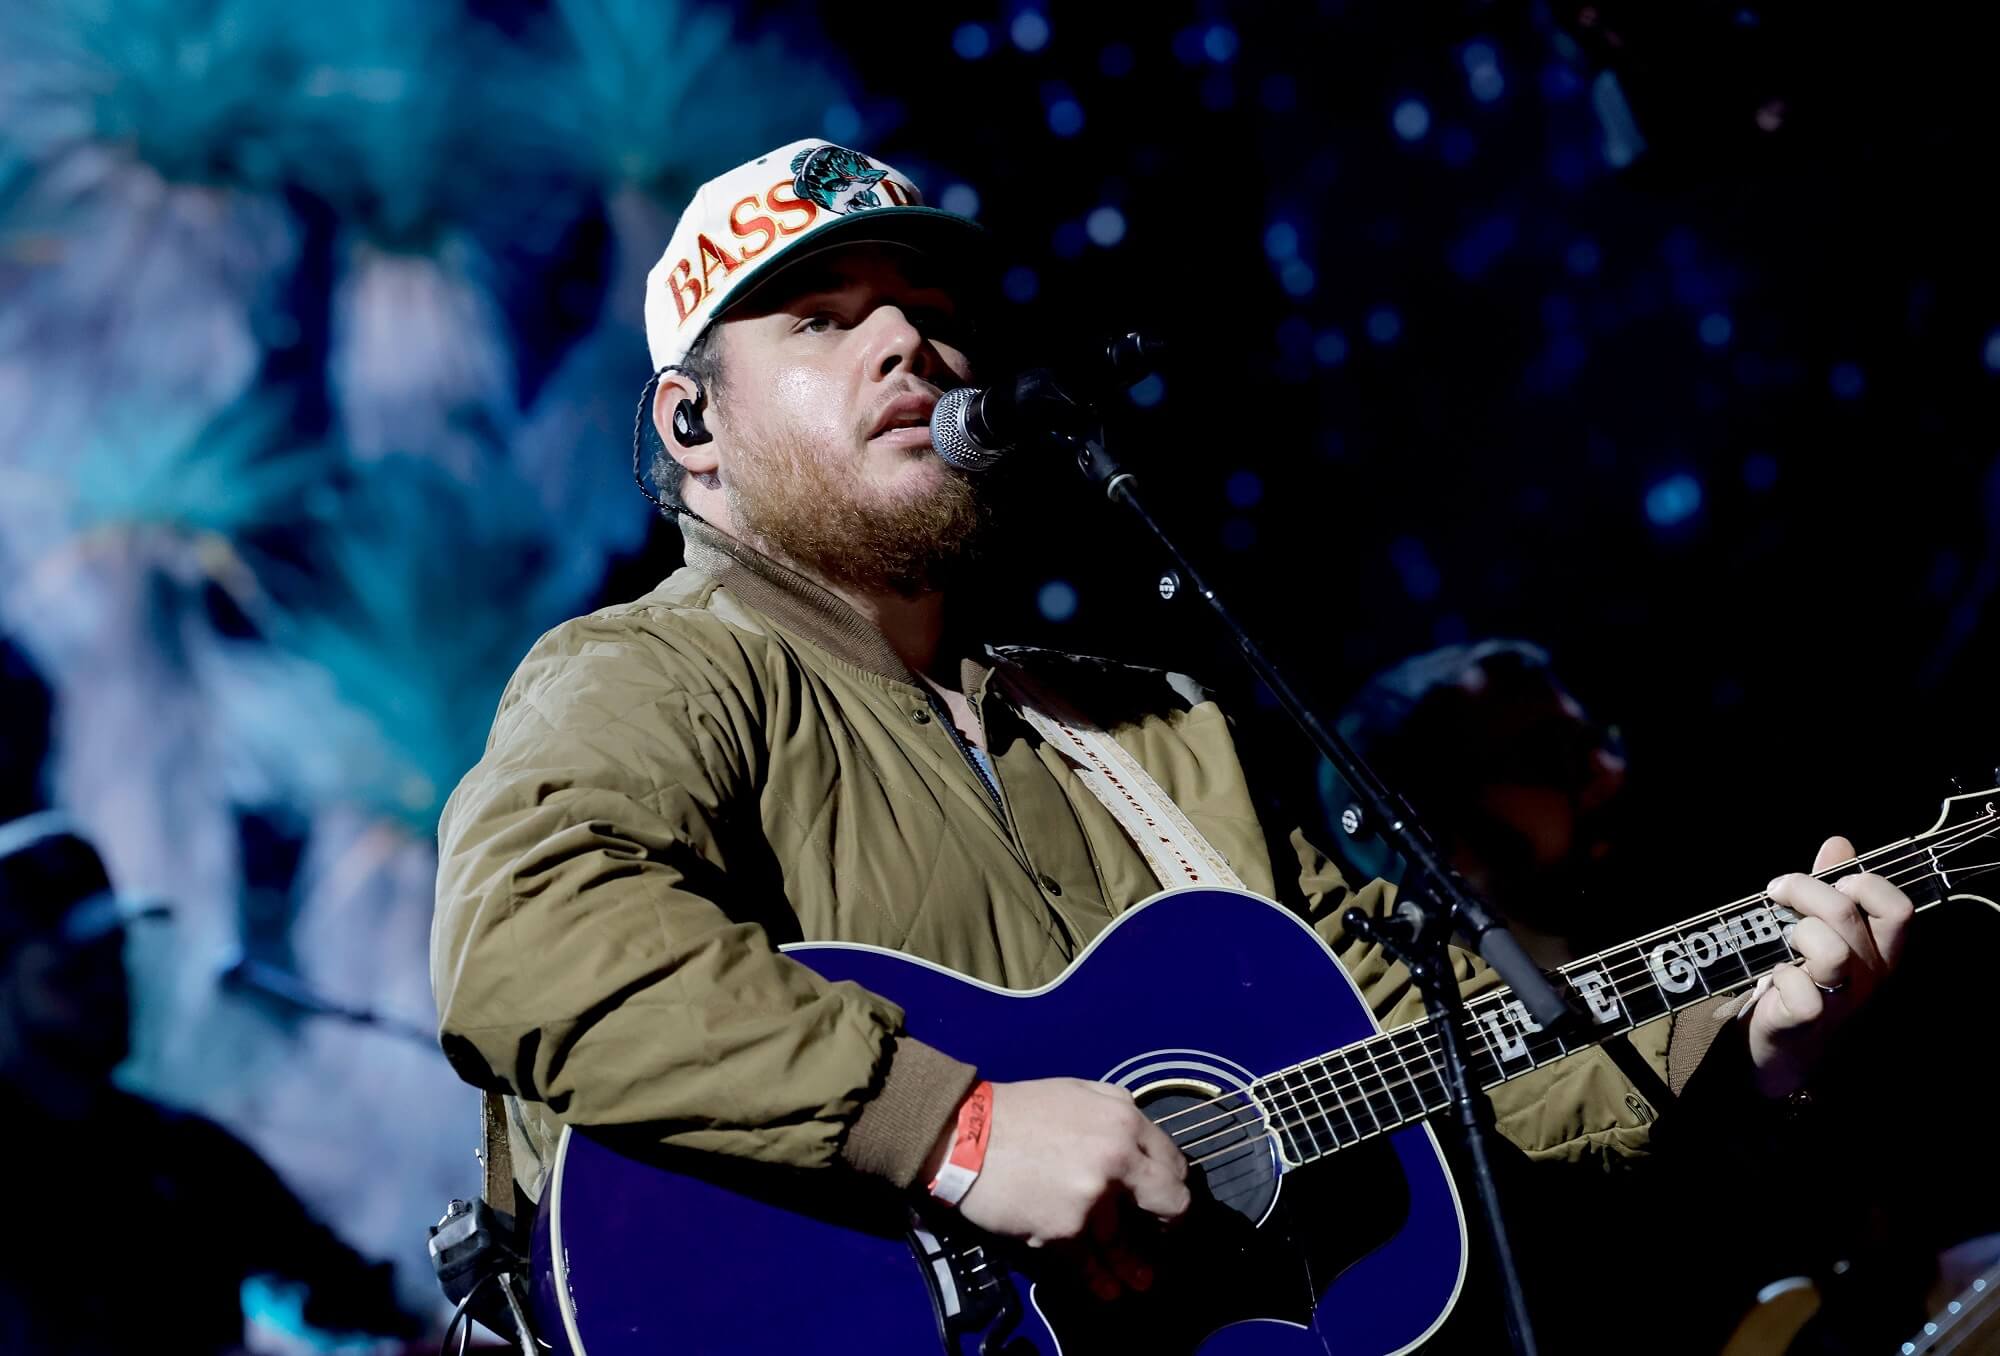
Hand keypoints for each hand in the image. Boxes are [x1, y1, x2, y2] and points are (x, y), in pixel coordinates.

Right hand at [927, 1078, 1189, 1297]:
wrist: (965, 1136)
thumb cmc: (1018, 1111)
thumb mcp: (1077, 1090)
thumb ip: (1115, 1110)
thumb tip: (1138, 1138)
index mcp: (1123, 1120)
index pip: (1171, 1159)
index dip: (1171, 1180)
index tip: (1163, 1194)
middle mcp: (1117, 1158)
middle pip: (1167, 1201)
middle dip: (1168, 1219)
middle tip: (1161, 1230)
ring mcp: (1092, 1198)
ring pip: (1125, 1240)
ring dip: (1135, 1263)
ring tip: (1143, 1279)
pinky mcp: (1064, 1230)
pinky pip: (1089, 1261)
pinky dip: (1099, 1280)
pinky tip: (1108, 1290)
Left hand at [1747, 835, 1913, 1096]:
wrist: (1776, 1045)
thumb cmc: (1801, 978)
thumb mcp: (1818, 928)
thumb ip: (1829, 887)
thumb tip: (1839, 843)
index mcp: (1879, 950)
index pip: (1899, 909)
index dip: (1864, 882)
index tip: (1828, 880)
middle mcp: (1870, 975)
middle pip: (1849, 914)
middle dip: (1805, 889)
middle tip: (1777, 892)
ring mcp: (1842, 1000)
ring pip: (1831, 950)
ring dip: (1794, 932)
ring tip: (1780, 940)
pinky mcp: (1808, 1020)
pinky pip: (1801, 990)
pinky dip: (1779, 975)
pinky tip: (1774, 977)